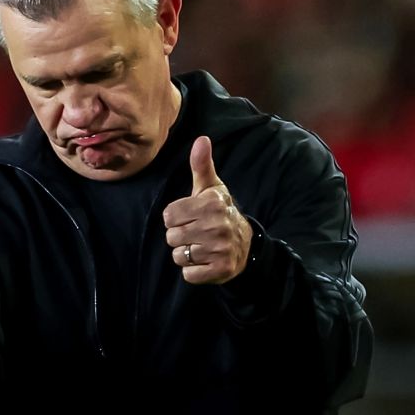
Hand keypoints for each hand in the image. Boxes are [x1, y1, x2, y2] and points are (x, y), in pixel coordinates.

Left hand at [164, 136, 250, 284]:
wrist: (246, 245)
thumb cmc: (220, 212)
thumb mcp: (211, 188)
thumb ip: (201, 165)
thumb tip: (201, 139)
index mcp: (211, 204)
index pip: (168, 216)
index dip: (176, 218)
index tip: (190, 217)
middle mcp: (217, 226)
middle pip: (171, 237)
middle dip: (179, 237)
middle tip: (196, 234)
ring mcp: (220, 249)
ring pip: (179, 256)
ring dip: (186, 255)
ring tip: (201, 247)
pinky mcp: (221, 269)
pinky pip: (189, 274)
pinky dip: (193, 271)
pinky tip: (205, 261)